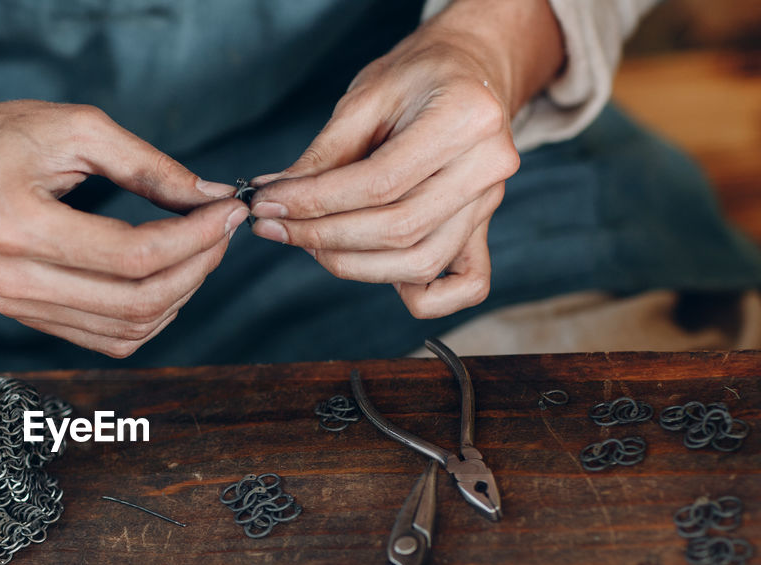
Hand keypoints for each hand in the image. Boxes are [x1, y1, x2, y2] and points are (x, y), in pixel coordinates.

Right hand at [0, 97, 247, 356]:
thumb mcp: (69, 129)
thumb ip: (145, 163)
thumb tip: (208, 196)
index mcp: (17, 226)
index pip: (132, 256)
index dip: (194, 238)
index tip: (227, 210)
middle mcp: (13, 280)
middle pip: (136, 302)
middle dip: (196, 267)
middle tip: (221, 229)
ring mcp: (17, 307)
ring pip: (126, 330)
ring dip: (180, 295)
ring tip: (199, 250)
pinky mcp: (25, 317)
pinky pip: (105, 340)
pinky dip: (150, 318)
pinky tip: (167, 279)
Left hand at [248, 0, 562, 318]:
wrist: (469, 71)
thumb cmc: (417, 78)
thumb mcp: (366, 97)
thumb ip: (324, 153)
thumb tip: (275, 197)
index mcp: (466, 119)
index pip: (379, 183)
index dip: (316, 202)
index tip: (268, 204)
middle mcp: (489, 166)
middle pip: (399, 229)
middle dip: (324, 236)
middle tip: (276, 226)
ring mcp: (491, 202)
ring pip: (420, 262)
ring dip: (353, 265)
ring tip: (309, 242)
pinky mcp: (485, 227)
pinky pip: (466, 286)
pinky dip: (424, 297)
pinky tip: (376, 271)